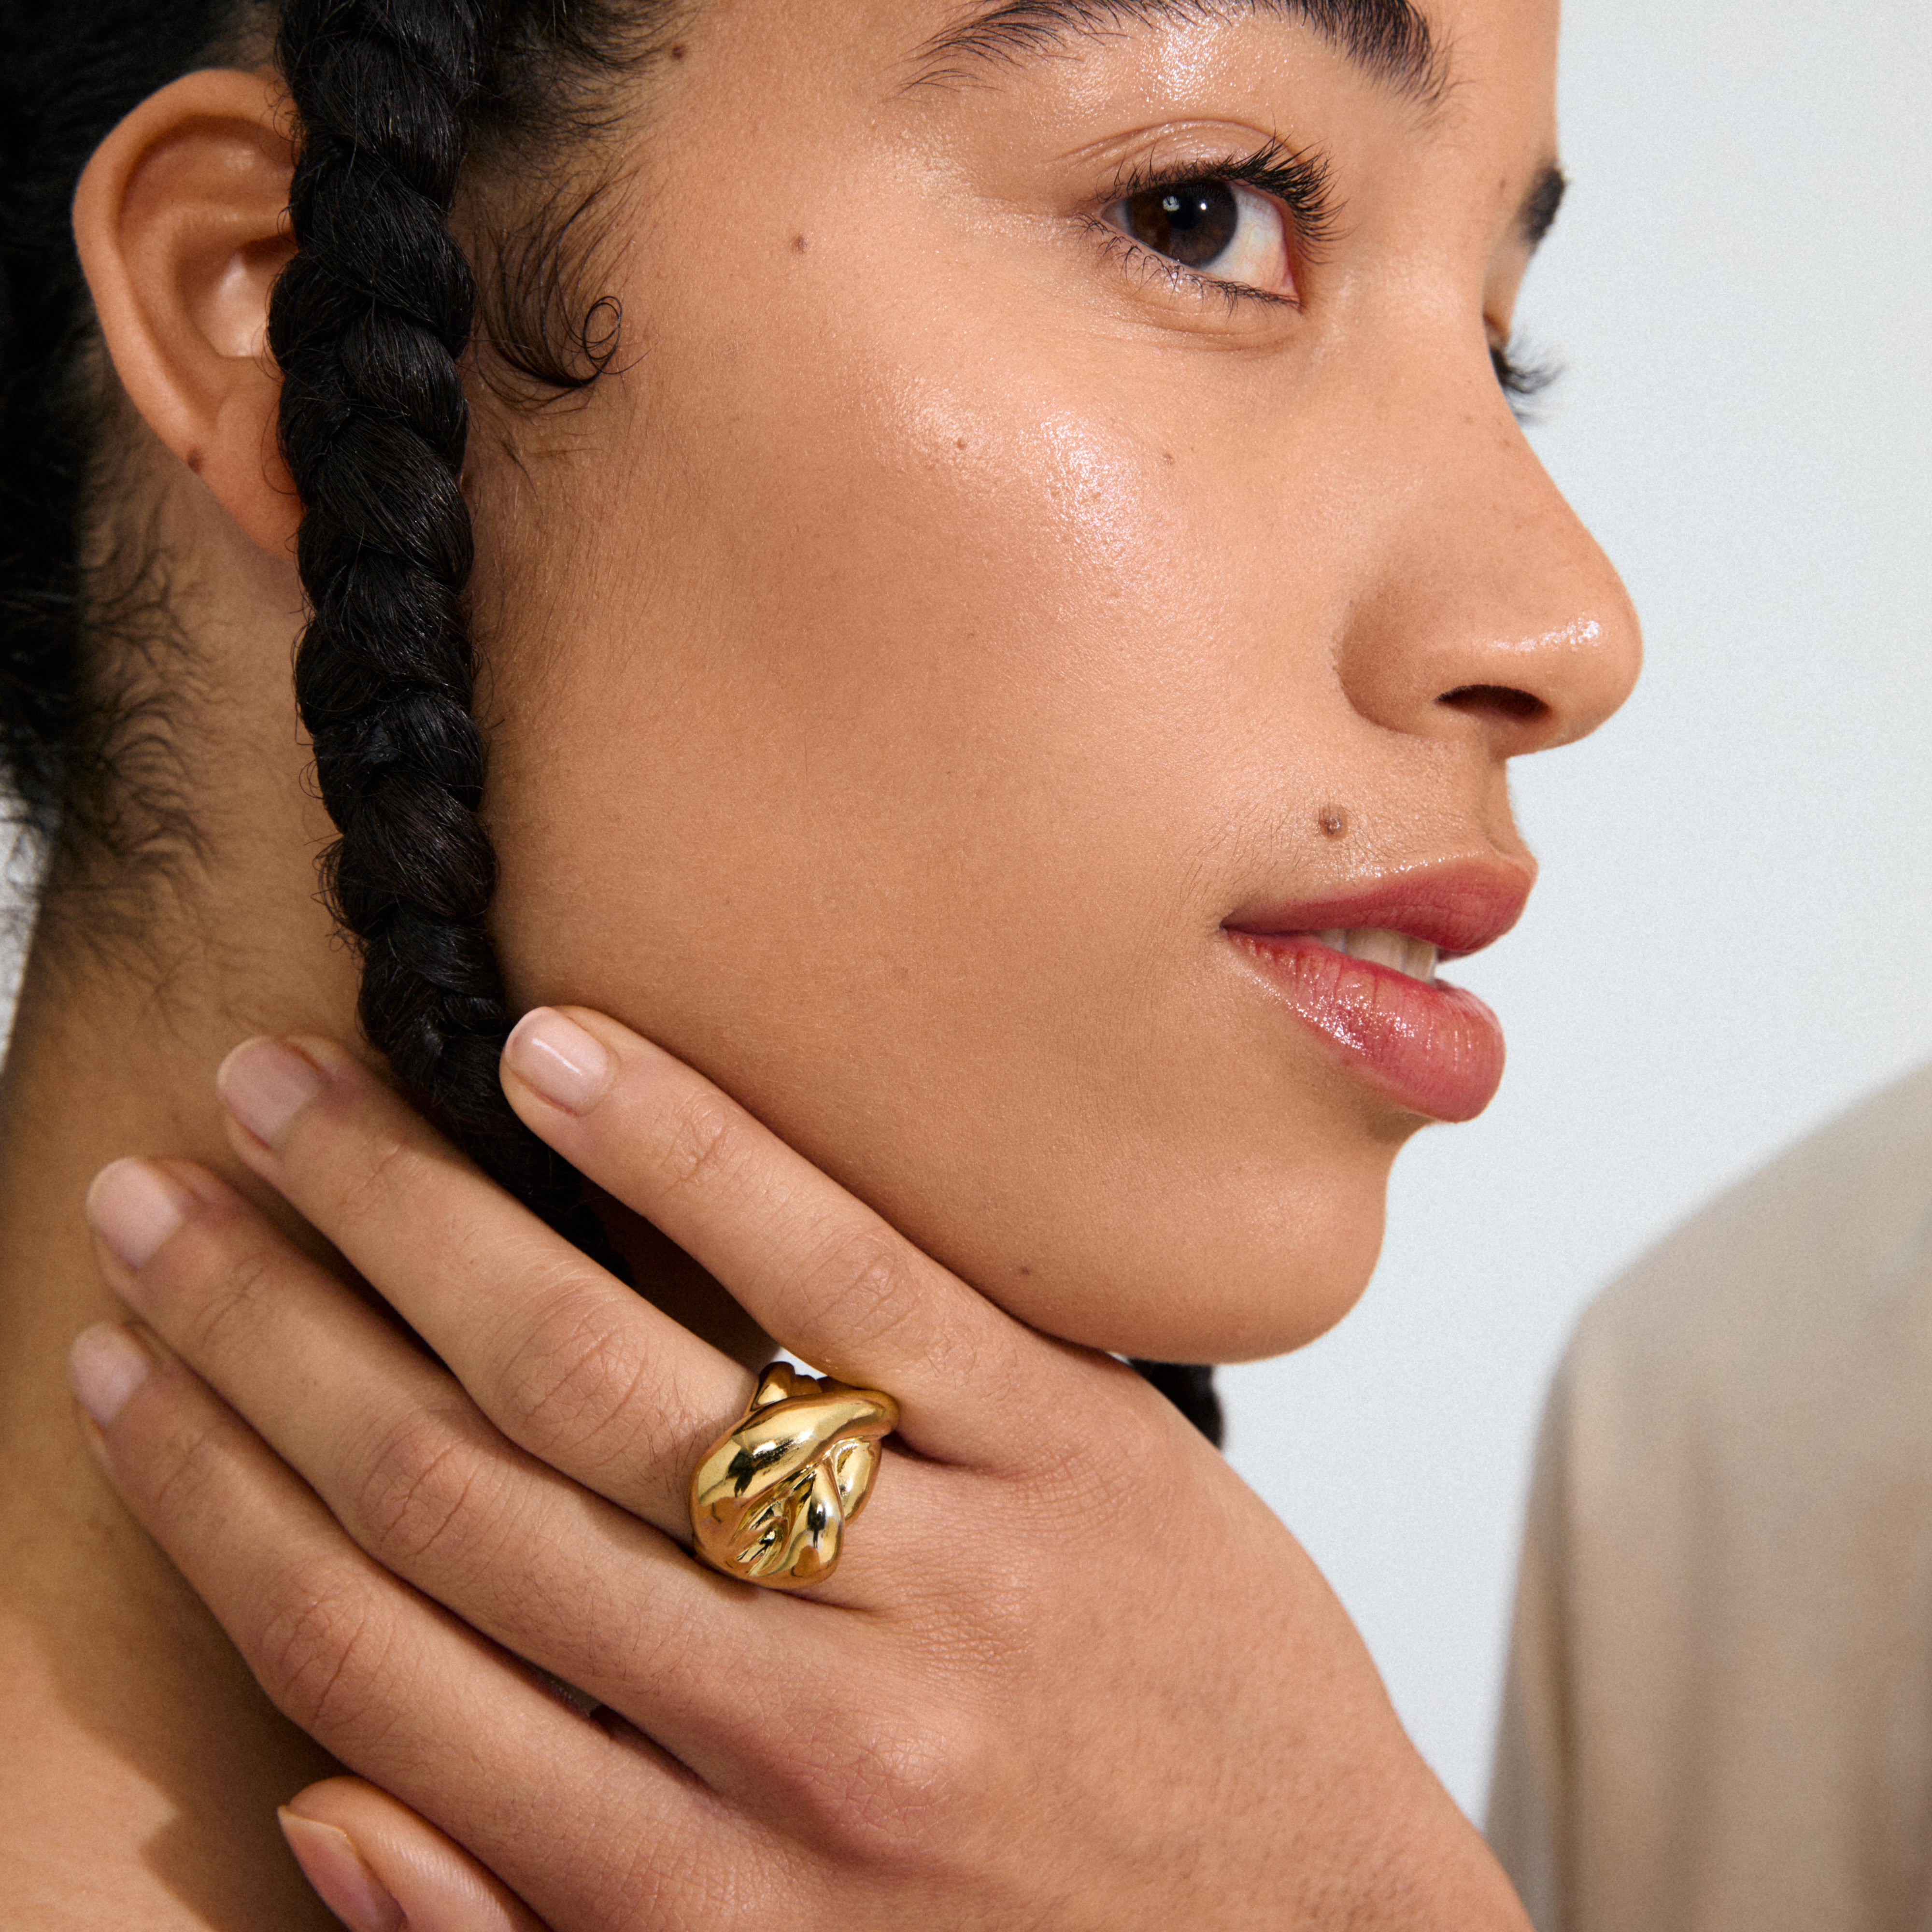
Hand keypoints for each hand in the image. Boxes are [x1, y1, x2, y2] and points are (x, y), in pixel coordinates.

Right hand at [71, 1011, 1523, 1929]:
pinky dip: (684, 1156)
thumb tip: (308, 1810)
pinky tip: (555, 1057)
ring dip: (414, 1223)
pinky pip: (842, 1275)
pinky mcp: (1070, 1448)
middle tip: (155, 1198)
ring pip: (605, 1378)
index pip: (373, 1661)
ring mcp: (935, 1575)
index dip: (212, 1503)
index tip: (117, 1373)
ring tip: (287, 1105)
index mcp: (686, 1898)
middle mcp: (782, 1738)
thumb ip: (537, 1929)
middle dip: (267, 1332)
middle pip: (451, 1491)